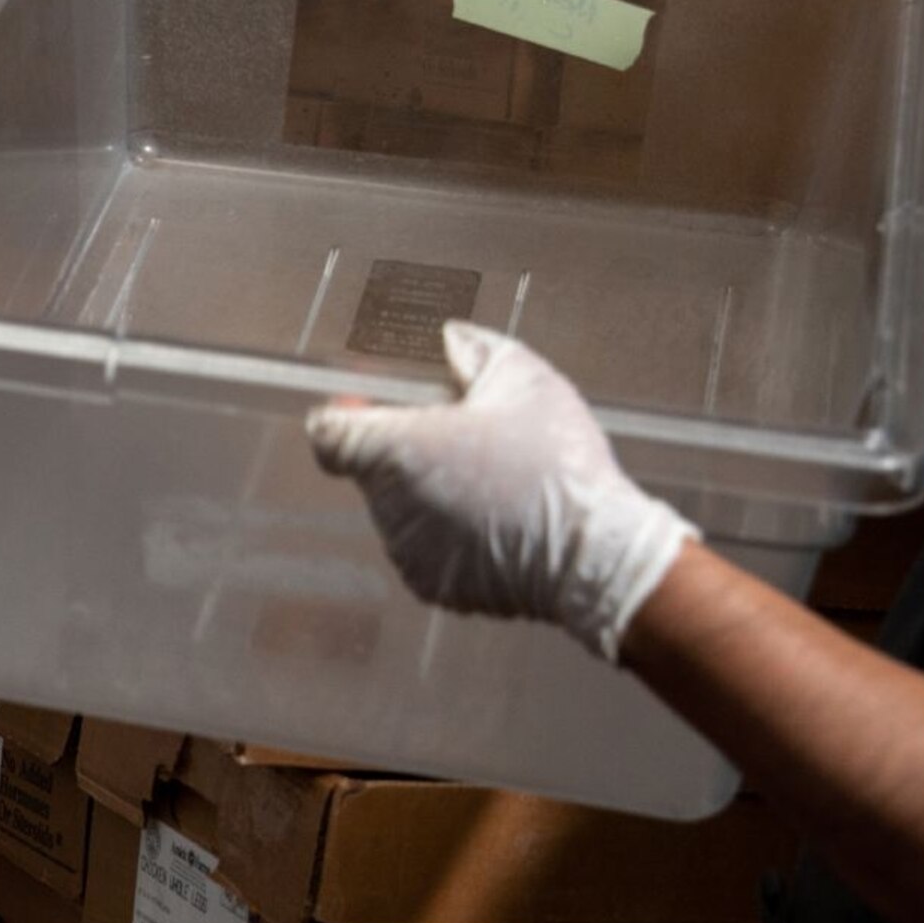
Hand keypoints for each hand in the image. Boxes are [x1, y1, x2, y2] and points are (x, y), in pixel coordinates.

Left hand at [305, 322, 697, 662]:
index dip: (345, 416)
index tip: (370, 406)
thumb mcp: (523, 378)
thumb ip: (474, 349)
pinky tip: (498, 519)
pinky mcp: (431, 584)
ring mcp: (406, 550)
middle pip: (373, 468)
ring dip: (431, 492)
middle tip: (465, 438)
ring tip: (494, 482)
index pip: (328, 435)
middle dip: (408, 450)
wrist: (595, 552)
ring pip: (401, 509)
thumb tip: (450, 338)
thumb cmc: (557, 465)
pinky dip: (451, 533)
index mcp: (395, 450)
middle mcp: (388, 505)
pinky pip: (426, 548)